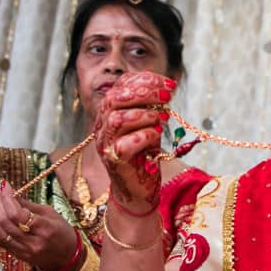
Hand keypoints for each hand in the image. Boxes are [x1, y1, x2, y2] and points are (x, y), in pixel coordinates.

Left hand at [0, 184, 78, 270]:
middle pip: (5, 222)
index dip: (7, 198)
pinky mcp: (17, 255)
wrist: (66, 257)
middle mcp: (33, 242)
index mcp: (45, 229)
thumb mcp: (50, 213)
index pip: (18, 214)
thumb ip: (28, 205)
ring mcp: (23, 251)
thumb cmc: (61, 232)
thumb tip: (10, 193)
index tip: (4, 186)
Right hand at [94, 71, 175, 214]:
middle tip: (168, 96)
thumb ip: (151, 106)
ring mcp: (106, 144)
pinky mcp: (114, 162)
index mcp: (109, 113)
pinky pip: (125, 144)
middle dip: (144, 93)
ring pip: (117, 119)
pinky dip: (145, 136)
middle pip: (114, 99)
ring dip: (145, 115)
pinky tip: (155, 137)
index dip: (144, 80)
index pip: (120, 87)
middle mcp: (102, 127)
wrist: (138, 190)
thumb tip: (164, 86)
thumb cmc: (144, 155)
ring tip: (162, 120)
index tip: (168, 83)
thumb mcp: (148, 124)